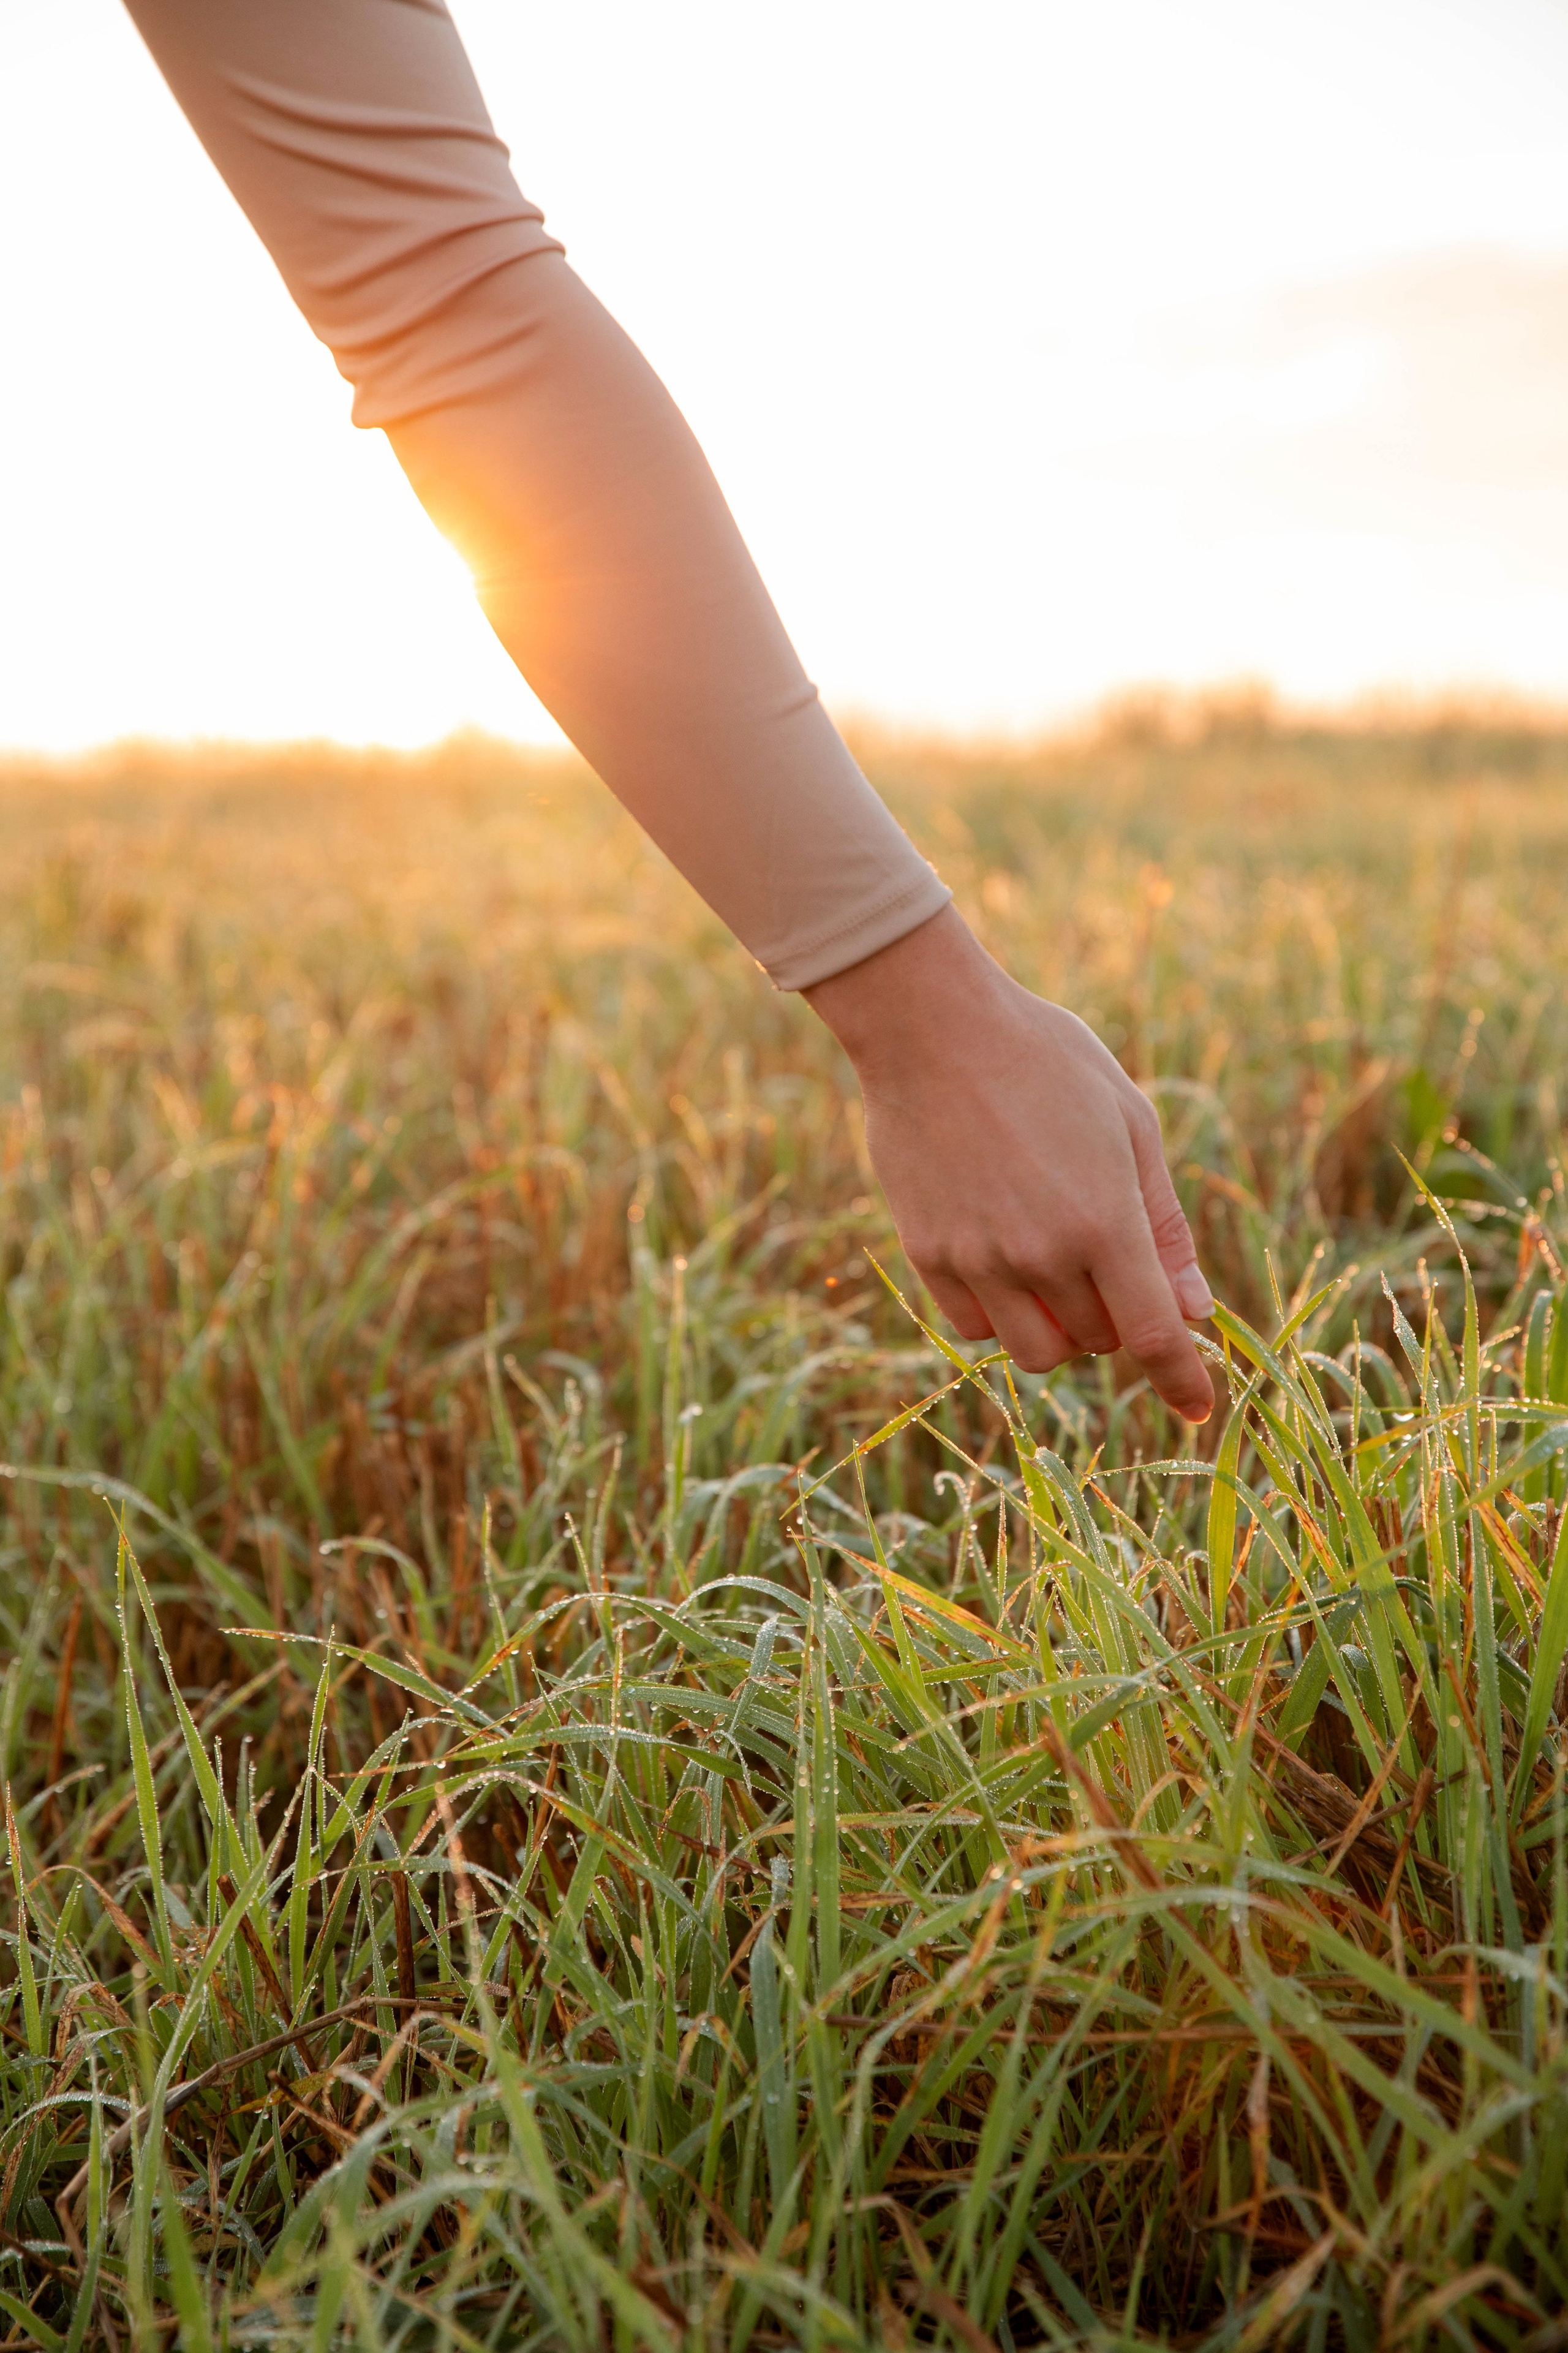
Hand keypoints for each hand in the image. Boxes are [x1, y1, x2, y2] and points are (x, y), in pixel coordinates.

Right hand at [805, 905, 1214, 1421]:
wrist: (931, 1028)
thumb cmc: (1046, 1061)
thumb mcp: (1130, 1124)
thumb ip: (1163, 1223)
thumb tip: (1195, 1309)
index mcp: (1104, 1220)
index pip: (1154, 1336)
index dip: (1183, 1381)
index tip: (1200, 1410)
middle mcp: (1041, 1254)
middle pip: (1096, 1342)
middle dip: (1117, 1318)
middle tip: (1106, 1259)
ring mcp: (978, 1259)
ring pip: (1035, 1351)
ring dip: (1059, 1328)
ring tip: (1054, 1267)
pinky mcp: (927, 1254)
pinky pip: (974, 1326)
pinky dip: (1000, 1312)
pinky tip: (1002, 1258)